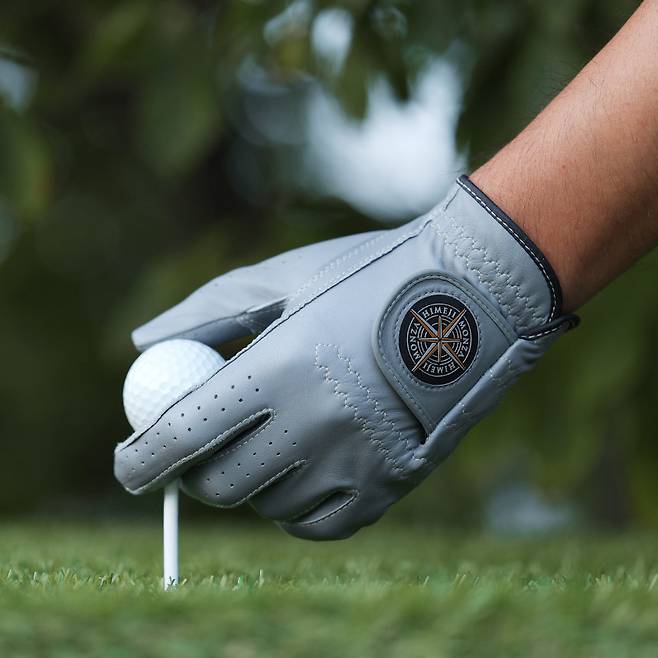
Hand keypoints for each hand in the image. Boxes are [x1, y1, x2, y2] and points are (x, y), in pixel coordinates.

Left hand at [115, 177, 576, 539]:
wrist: (470, 297)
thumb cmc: (368, 279)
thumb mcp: (285, 277)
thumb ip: (206, 312)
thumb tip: (142, 345)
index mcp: (283, 367)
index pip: (186, 434)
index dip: (143, 459)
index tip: (127, 466)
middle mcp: (317, 424)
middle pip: (222, 482)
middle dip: (194, 473)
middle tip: (201, 450)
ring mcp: (357, 462)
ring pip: (268, 506)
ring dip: (250, 484)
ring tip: (270, 440)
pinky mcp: (390, 486)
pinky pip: (317, 523)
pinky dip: (294, 504)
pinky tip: (302, 467)